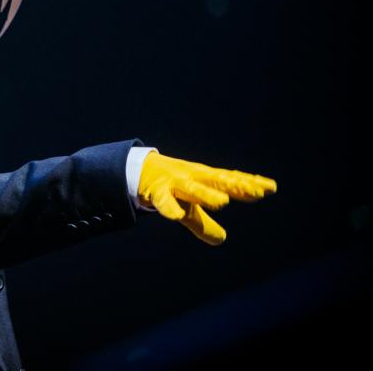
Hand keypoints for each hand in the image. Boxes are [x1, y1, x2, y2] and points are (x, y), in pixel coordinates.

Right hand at [138, 153, 276, 244]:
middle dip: (236, 186)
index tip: (270, 187)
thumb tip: (221, 240)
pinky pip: (164, 201)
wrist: (138, 170)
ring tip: (222, 202)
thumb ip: (204, 223)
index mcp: (204, 180)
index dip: (249, 184)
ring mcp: (175, 184)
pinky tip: (176, 216)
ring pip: (192, 189)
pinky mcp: (157, 192)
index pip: (230, 180)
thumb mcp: (188, 206)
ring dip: (206, 194)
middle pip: (217, 181)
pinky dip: (170, 207)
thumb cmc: (171, 188)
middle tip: (256, 192)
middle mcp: (193, 178)